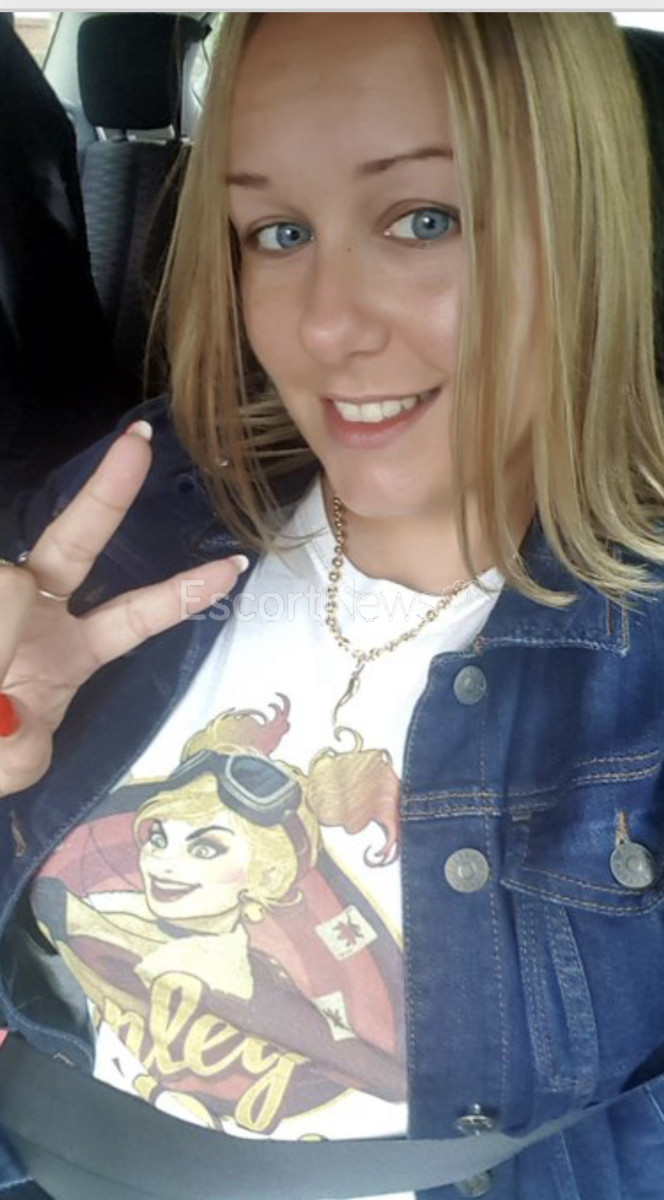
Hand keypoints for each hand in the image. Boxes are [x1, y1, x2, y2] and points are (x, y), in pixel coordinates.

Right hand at [0, 424, 245, 797]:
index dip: (182, 594)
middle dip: (109, 493)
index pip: (135, 614)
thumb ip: (23, 745)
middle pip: (76, 542)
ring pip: (8, 586)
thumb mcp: (16, 762)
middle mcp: (38, 612)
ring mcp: (2, 591)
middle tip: (141, 443)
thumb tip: (10, 685)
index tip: (233, 568)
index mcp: (71, 652)